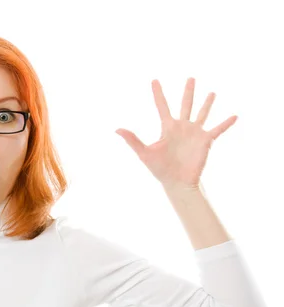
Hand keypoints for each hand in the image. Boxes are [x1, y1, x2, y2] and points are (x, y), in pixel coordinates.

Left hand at [115, 77, 237, 190]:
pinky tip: (234, 116)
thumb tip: (116, 129)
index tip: (154, 80)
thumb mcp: (145, 153)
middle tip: (190, 78)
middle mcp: (182, 127)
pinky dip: (226, 123)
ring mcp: (194, 133)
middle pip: (185, 105)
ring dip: (207, 103)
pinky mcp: (206, 141)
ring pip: (202, 113)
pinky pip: (218, 130)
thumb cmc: (159, 169)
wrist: (176, 182)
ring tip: (211, 93)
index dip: (158, 93)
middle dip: (188, 92)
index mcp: (167, 128)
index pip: (162, 106)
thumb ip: (132, 140)